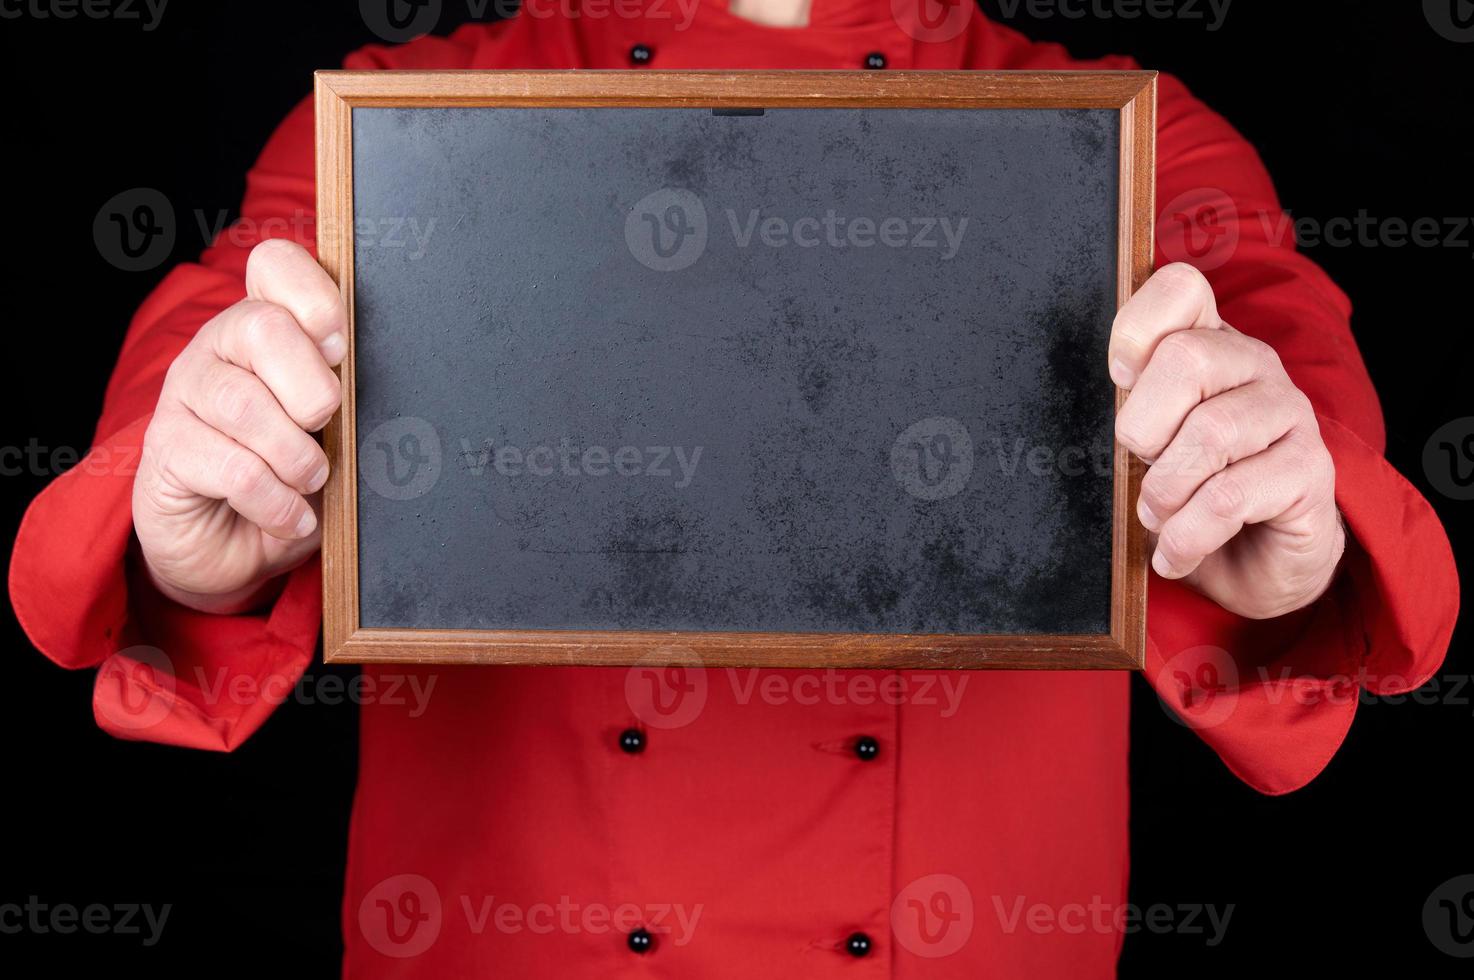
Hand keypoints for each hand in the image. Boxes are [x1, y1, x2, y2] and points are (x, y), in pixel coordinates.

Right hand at [133, 239, 345, 613]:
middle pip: (263, 327)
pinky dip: (277, 501)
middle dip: (312, 390)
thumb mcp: (333, 431)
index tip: (341, 348)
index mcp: (265, 325)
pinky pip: (234, 468)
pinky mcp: (165, 449)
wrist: (237, 548)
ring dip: (296, 456)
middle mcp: (218, 346)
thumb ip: (347, 395)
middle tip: (326, 429)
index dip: (314, 296)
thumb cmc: (294, 476)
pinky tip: (292, 516)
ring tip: (311, 480)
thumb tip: (373, 387)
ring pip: (246, 405)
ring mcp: (185, 394)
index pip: (274, 265)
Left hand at [1109, 263, 1345, 619]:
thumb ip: (1129, 408)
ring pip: (1211, 432)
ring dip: (1165, 491)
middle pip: (1188, 359)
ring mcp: (1290, 414)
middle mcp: (1255, 365)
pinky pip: (1230, 496)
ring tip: (1158, 517)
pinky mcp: (1311, 471)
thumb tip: (1088, 404)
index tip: (1119, 378)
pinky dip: (1188, 533)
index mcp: (1209, 342)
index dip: (1136, 329)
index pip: (1181, 288)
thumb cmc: (1191, 490)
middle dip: (1143, 428)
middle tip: (1142, 466)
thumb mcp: (1149, 442)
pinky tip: (1177, 551)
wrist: (1258, 562)